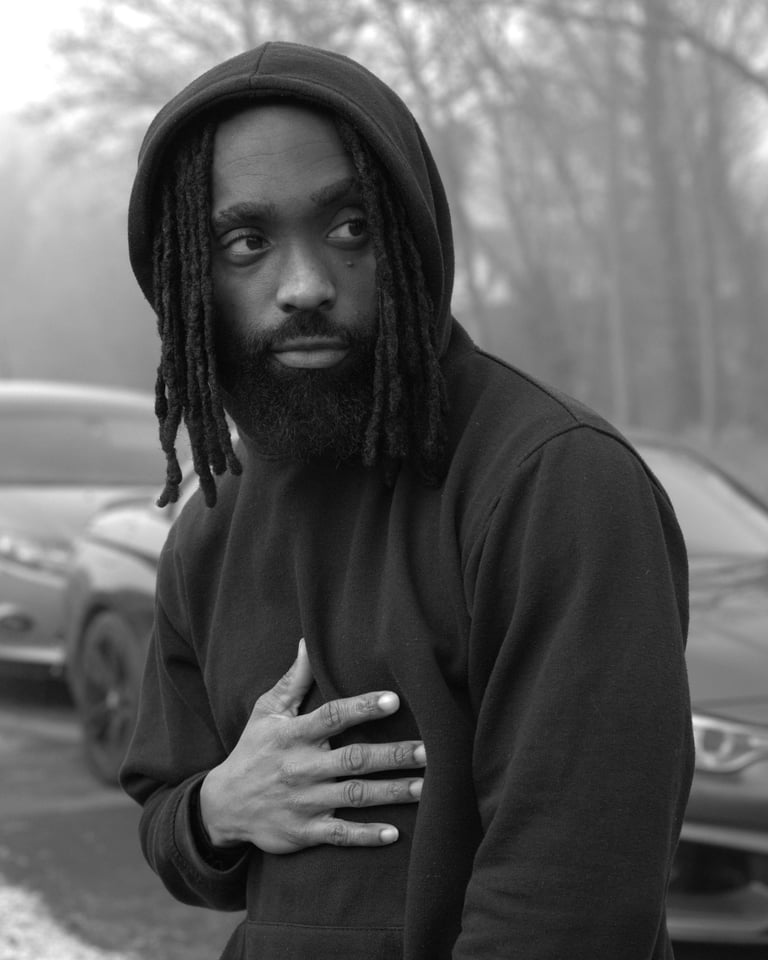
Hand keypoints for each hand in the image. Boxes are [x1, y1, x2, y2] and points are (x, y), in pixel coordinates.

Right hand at [199, 639, 425, 853]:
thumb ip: (294, 679)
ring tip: (425, 787)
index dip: (362, 708)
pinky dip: (366, 836)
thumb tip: (308, 640)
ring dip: (392, 792)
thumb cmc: (253, 750)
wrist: (222, 805)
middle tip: (429, 750)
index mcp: (294, 735)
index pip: (332, 717)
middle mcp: (302, 768)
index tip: (394, 700)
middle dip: (392, 755)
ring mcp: (304, 802)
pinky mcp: (305, 832)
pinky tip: (394, 834)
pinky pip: (340, 834)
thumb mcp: (266, 711)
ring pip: (355, 796)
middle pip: (354, 759)